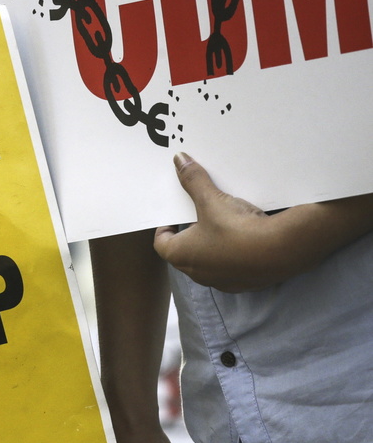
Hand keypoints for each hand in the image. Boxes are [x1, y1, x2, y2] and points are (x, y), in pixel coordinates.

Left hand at [156, 154, 372, 290]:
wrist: (281, 251)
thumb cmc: (236, 228)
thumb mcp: (212, 200)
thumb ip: (193, 180)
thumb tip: (179, 159)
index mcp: (180, 256)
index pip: (161, 243)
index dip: (165, 228)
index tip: (174, 216)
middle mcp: (196, 273)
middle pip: (185, 252)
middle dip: (190, 234)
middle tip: (199, 216)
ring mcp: (220, 282)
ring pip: (209, 261)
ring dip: (212, 246)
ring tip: (223, 225)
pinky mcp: (244, 284)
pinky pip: (232, 268)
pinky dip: (234, 255)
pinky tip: (246, 240)